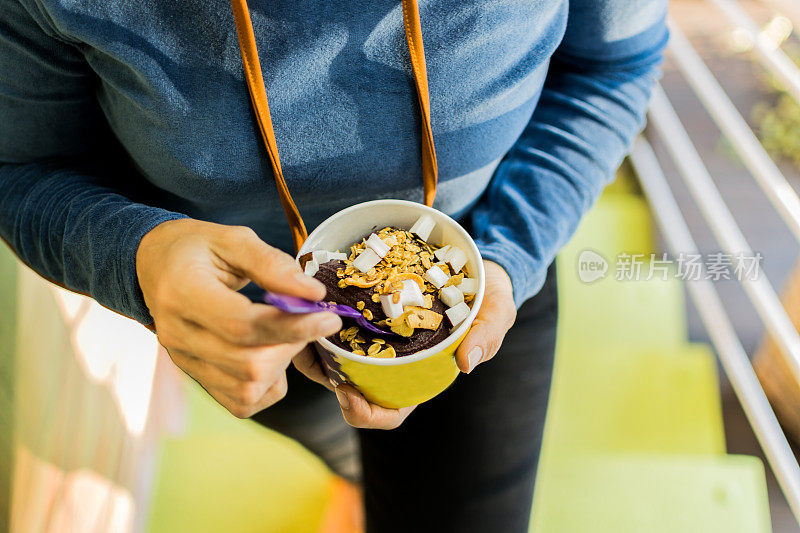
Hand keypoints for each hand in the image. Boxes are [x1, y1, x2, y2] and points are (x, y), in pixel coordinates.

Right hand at [136, 218, 341, 417]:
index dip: (292, 326)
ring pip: (247, 389)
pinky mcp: (196, 378)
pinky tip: (271, 353)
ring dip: (282, 364)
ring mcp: (184, 363)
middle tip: (306, 319)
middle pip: (248, 364)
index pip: (242, 325)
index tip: (328, 317)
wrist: (154, 265)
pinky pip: (241, 402)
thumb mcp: (233, 239)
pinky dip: (268, 384)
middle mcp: (178, 336)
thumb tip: (314, 294)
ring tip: (285, 333)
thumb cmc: (197, 248)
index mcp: (183, 293)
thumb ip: (272, 264)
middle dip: (292, 345)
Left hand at [292, 259, 515, 428]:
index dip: (365, 413)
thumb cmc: (488, 295)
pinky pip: (335, 324)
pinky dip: (320, 319)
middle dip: (324, 377)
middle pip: (350, 388)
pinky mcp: (364, 311)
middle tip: (308, 351)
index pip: (388, 413)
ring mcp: (375, 339)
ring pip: (335, 357)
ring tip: (303, 325)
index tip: (347, 393)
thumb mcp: (496, 311)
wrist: (476, 259)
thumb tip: (467, 363)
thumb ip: (487, 334)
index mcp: (419, 378)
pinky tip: (312, 301)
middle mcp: (391, 363)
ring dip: (314, 348)